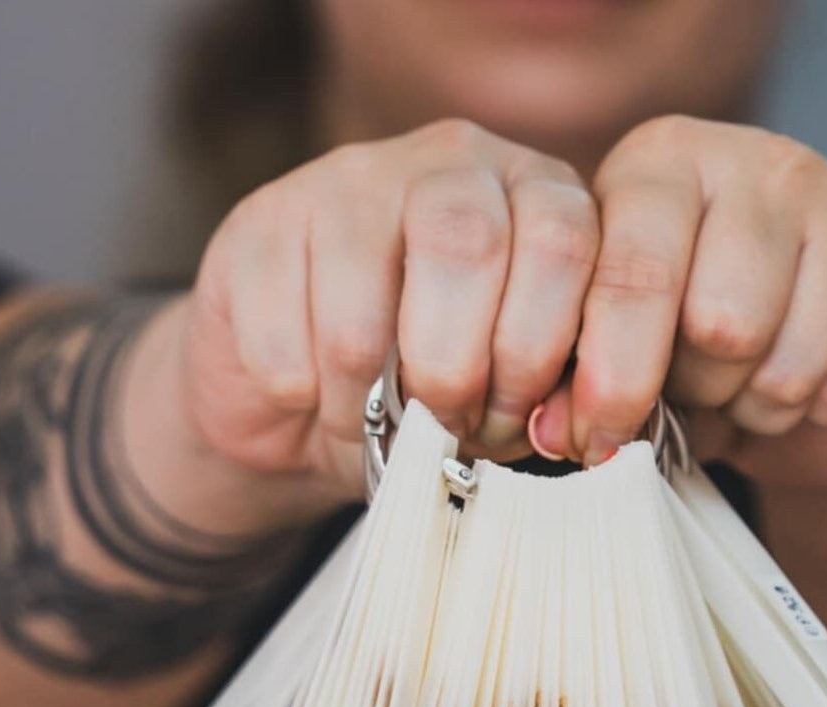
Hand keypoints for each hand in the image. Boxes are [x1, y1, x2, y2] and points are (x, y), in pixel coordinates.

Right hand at [167, 118, 602, 506]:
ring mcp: (349, 177)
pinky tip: (310, 392)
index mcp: (537, 192)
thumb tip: (560, 426)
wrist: (302, 391)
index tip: (513, 421)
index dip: (539, 353)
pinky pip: (284, 342)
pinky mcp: (262, 220)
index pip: (564, 242)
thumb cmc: (434, 389)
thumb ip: (549, 396)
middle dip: (457, 372)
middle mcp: (451, 160)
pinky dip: (301, 396)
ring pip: (363, 316)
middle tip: (444, 424)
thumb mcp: (512, 393)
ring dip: (368, 403)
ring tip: (372, 420)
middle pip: (467, 248)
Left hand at [530, 116, 826, 489]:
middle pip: (724, 325)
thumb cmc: (685, 346)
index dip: (614, 376)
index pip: (635, 273)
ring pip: (792, 361)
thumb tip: (555, 431)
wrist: (802, 358)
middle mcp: (761, 160)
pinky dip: (825, 412)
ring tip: (750, 388)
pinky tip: (810, 385)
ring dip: (762, 408)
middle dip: (702, 390)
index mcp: (662, 162)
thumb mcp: (616, 348)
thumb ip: (577, 381)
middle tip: (699, 388)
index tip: (598, 439)